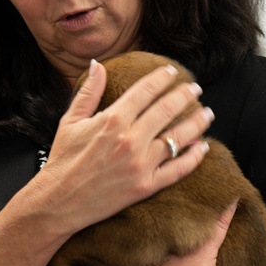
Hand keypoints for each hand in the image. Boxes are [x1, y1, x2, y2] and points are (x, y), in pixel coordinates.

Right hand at [39, 61, 212, 233]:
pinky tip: (203, 147)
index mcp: (112, 120)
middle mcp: (130, 139)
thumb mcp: (70, 121)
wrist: (58, 201)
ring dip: (197, 122)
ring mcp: (141, 164)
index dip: (161, 78)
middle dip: (185, 95)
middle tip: (195, 88)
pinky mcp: (146, 186)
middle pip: (167, 109)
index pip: (145, 90)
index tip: (171, 72)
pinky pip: (179, 169)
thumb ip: (88, 92)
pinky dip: (194, 157)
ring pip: (179, 137)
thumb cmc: (63, 160)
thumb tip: (98, 64)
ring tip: (207, 113)